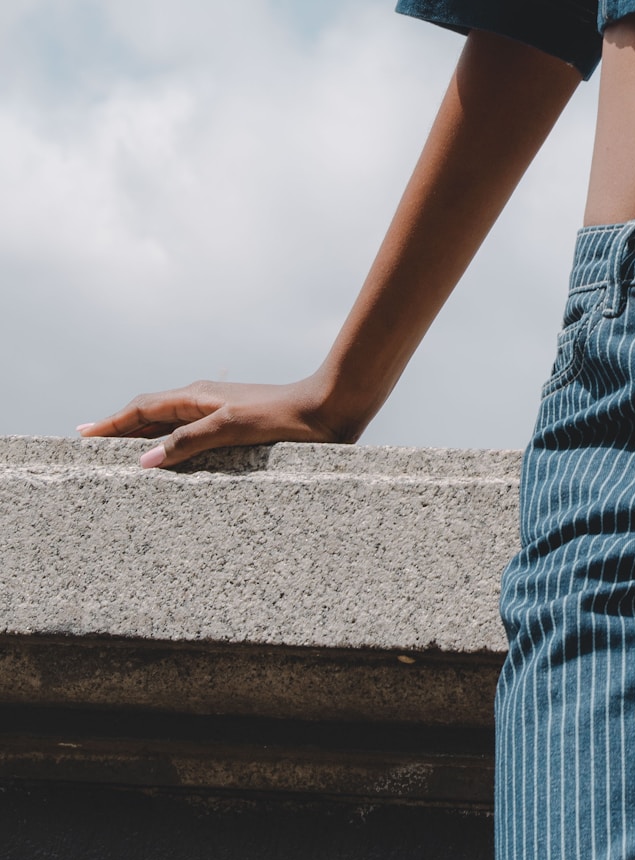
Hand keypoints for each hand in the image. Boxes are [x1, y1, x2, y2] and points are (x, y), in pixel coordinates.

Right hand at [78, 374, 356, 469]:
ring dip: (143, 438)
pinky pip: (190, 435)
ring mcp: (219, 413)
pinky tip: (171, 462)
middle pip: (151, 415)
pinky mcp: (235, 427)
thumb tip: (144, 461)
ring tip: (120, 457)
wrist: (329, 409)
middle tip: (90, 447)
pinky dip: (170, 446)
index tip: (80, 434)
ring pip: (170, 424)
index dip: (110, 423)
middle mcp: (204, 402)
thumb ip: (188, 442)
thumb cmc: (283, 417)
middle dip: (120, 430)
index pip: (142, 408)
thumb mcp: (232, 427)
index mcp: (197, 397)